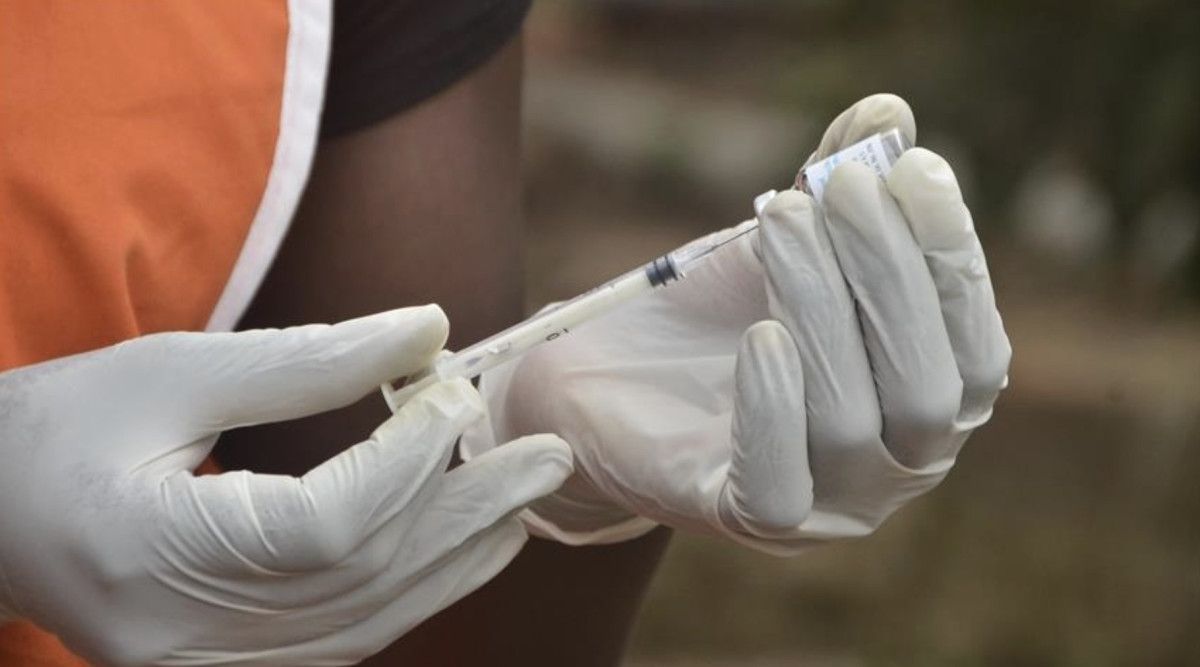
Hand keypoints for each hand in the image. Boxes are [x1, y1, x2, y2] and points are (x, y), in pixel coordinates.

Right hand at [0, 306, 571, 664]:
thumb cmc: (62, 429)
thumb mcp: (170, 373)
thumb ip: (303, 360)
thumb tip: (428, 328)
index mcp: (147, 556)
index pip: (321, 527)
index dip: (405, 462)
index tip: (458, 394)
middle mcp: (182, 641)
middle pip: (363, 583)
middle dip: (466, 512)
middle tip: (546, 455)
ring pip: (368, 624)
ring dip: (457, 556)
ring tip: (523, 495)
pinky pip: (347, 638)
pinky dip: (414, 586)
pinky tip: (463, 542)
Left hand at [462, 95, 1009, 553]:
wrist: (609, 380)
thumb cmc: (716, 314)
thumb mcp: (781, 244)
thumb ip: (837, 185)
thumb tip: (888, 114)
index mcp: (926, 404)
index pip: (975, 348)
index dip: (951, 259)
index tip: (912, 169)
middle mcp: (896, 468)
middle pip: (928, 387)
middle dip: (888, 275)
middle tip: (840, 187)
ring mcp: (826, 505)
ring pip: (851, 421)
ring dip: (820, 307)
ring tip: (779, 217)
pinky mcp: (746, 519)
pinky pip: (777, 484)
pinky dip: (777, 408)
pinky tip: (761, 335)